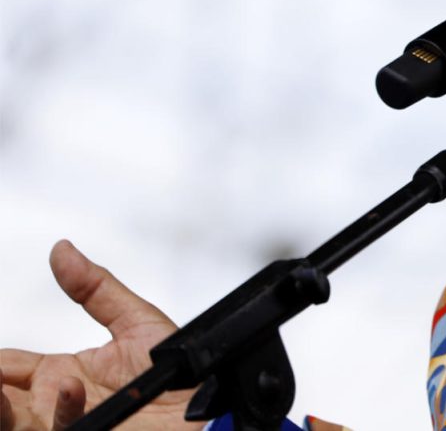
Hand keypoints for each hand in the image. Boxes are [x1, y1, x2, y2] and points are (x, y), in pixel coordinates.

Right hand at [1, 241, 196, 430]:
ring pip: (14, 424)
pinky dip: (62, 410)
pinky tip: (69, 387)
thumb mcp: (135, 322)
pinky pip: (62, 429)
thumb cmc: (176, 372)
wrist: (209, 406)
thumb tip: (61, 248)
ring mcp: (68, 424)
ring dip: (0, 409)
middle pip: (3, 403)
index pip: (6, 368)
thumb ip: (95, 289)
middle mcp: (56, 406)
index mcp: (60, 376)